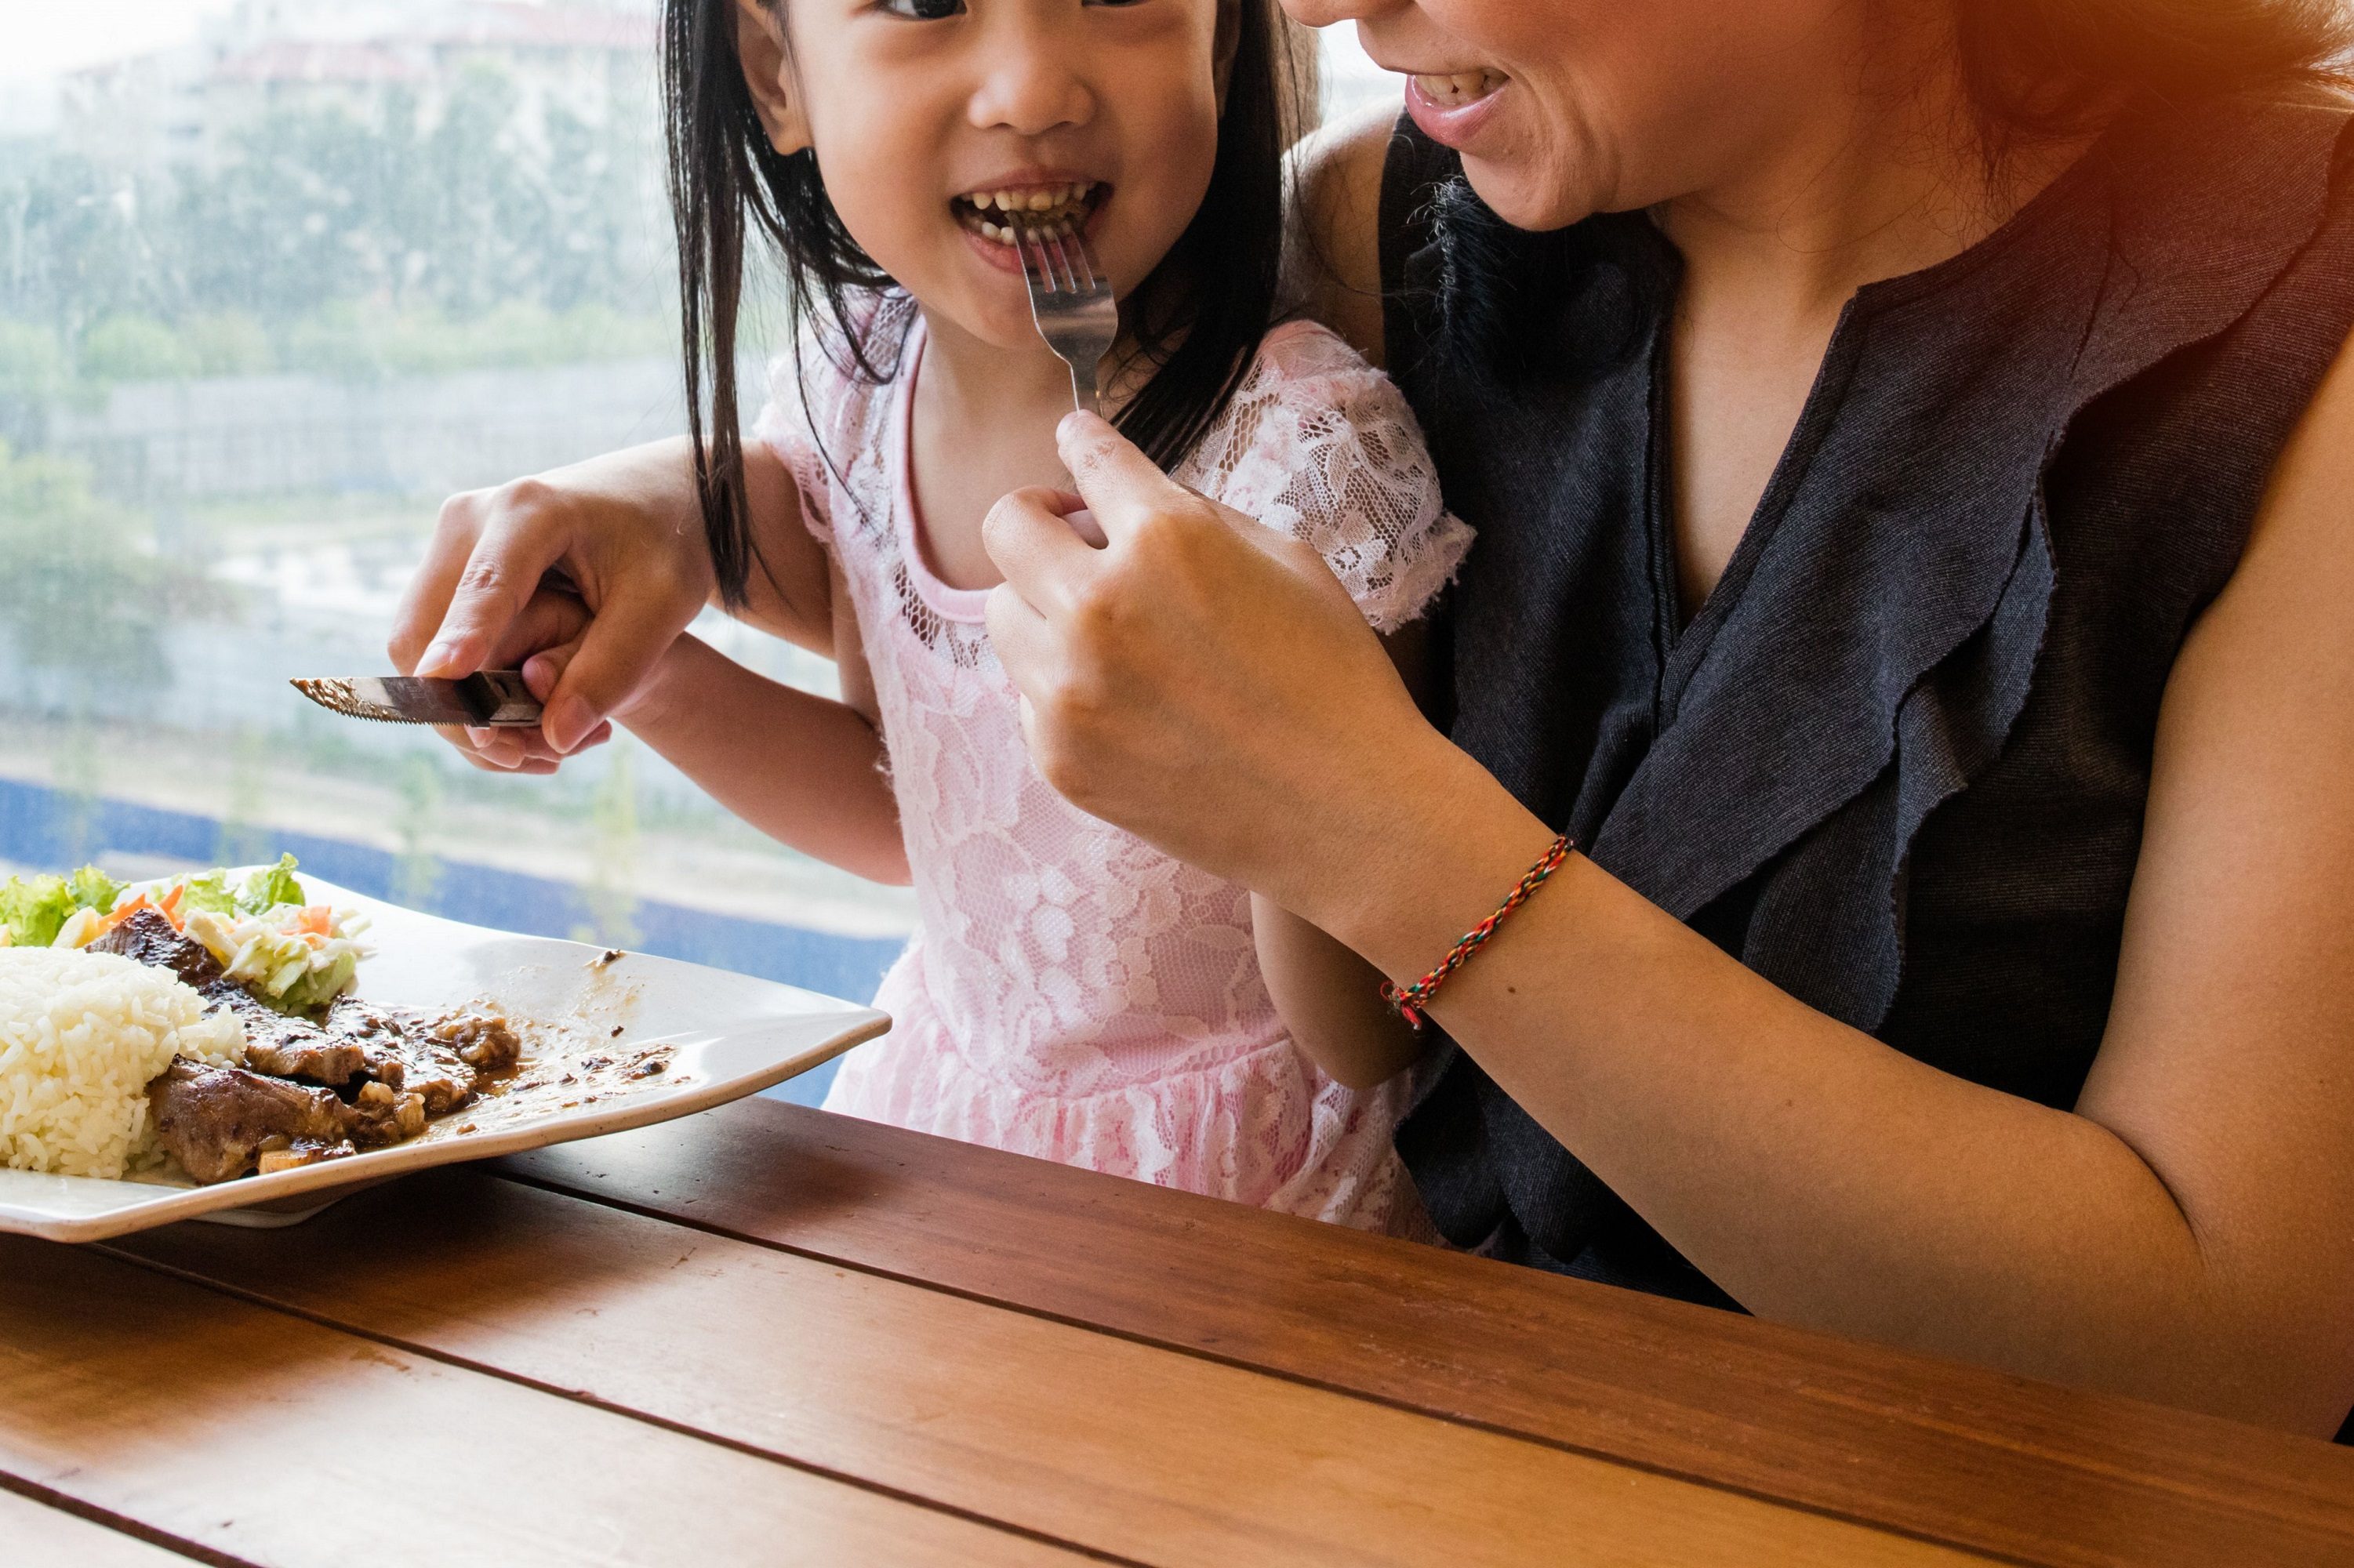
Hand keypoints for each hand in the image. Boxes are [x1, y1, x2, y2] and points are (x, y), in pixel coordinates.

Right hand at [389, 439, 713, 757]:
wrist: (658, 496)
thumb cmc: (667, 545)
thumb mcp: (661, 608)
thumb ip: (612, 670)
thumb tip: (556, 738)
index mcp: (530, 512)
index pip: (483, 591)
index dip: (461, 644)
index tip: (441, 688)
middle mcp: (473, 516)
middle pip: (424, 628)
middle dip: (456, 704)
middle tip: (519, 758)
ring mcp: (453, 538)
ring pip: (417, 639)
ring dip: (453, 701)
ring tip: (525, 746)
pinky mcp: (451, 562)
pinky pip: (430, 635)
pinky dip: (457, 682)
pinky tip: (508, 715)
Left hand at [982, 414, 1455, 921]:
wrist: (1347, 813)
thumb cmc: (1335, 679)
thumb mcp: (1287, 560)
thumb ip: (1195, 519)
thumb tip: (1123, 508)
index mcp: (1166, 537)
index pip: (1086, 456)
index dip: (1081, 441)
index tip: (1075, 442)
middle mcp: (1098, 605)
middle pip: (1006, 525)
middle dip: (1038, 518)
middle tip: (1072, 534)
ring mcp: (1067, 689)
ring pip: (1001, 613)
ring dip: (1042, 605)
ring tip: (1103, 630)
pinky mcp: (1058, 757)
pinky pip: (1026, 694)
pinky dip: (1061, 686)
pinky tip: (1127, 703)